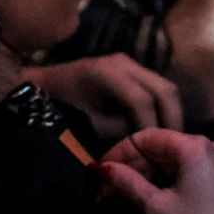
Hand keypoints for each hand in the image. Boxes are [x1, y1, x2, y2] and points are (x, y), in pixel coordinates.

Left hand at [27, 55, 183, 142]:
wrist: (37, 88)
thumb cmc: (56, 108)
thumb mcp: (86, 125)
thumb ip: (119, 131)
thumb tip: (146, 143)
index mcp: (108, 73)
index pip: (144, 101)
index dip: (152, 127)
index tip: (154, 151)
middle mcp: (124, 62)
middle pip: (165, 89)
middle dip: (172, 119)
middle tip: (176, 144)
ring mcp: (129, 63)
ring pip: (165, 87)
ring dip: (171, 113)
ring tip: (171, 137)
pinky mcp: (131, 70)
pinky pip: (156, 87)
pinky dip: (162, 107)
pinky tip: (161, 126)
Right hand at [98, 129, 213, 213]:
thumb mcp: (156, 205)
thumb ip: (128, 182)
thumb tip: (101, 168)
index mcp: (194, 146)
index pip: (147, 137)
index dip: (119, 151)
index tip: (98, 170)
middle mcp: (207, 145)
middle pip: (158, 147)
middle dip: (129, 166)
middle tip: (102, 188)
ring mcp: (213, 159)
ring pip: (168, 159)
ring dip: (142, 173)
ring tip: (115, 193)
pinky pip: (181, 168)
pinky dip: (160, 177)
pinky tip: (140, 191)